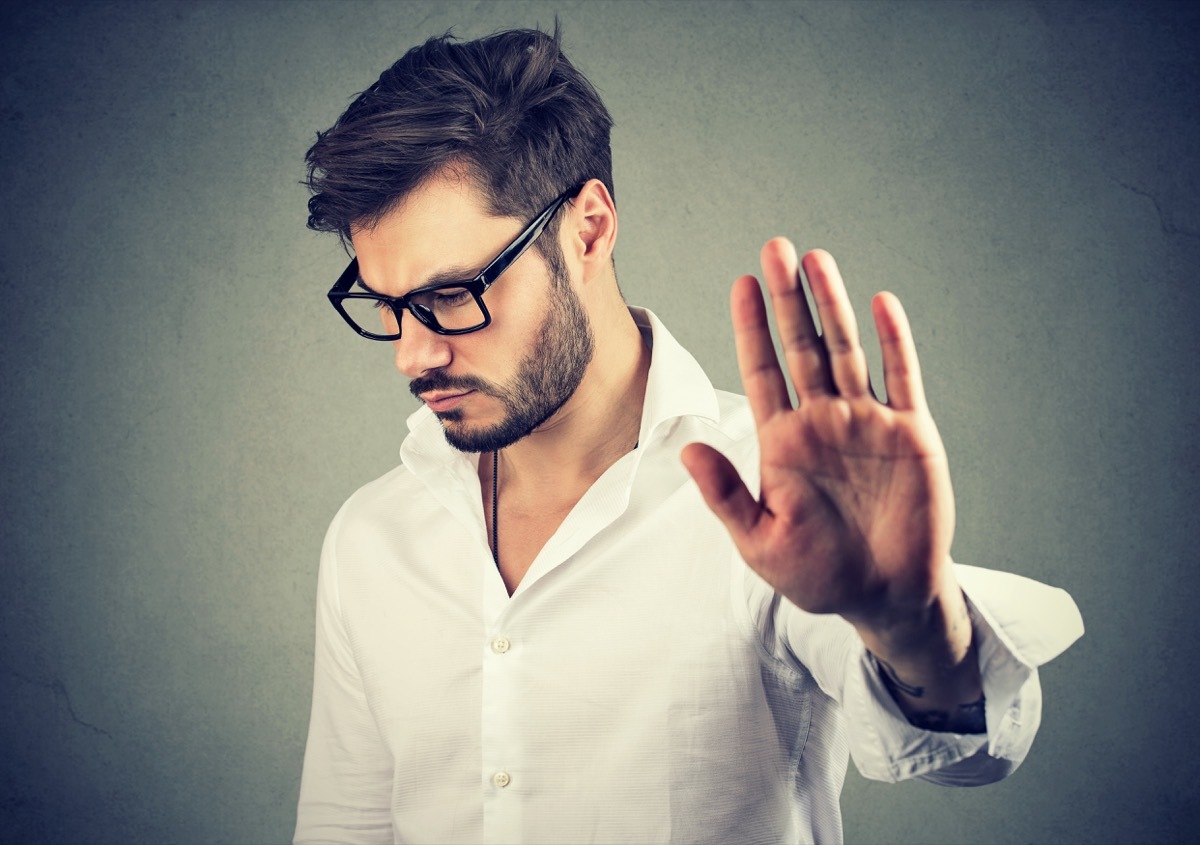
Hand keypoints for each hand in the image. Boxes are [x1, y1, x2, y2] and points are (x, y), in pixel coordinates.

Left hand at [681, 239, 956, 632]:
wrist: (885, 595)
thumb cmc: (817, 574)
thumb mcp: (760, 542)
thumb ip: (726, 495)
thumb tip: (686, 451)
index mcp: (782, 441)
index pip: (762, 371)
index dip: (751, 328)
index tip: (740, 284)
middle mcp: (822, 420)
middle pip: (802, 347)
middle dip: (788, 300)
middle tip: (776, 249)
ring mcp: (866, 422)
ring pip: (848, 350)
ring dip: (833, 307)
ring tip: (817, 260)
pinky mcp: (910, 433)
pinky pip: (902, 377)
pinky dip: (894, 341)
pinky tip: (880, 303)